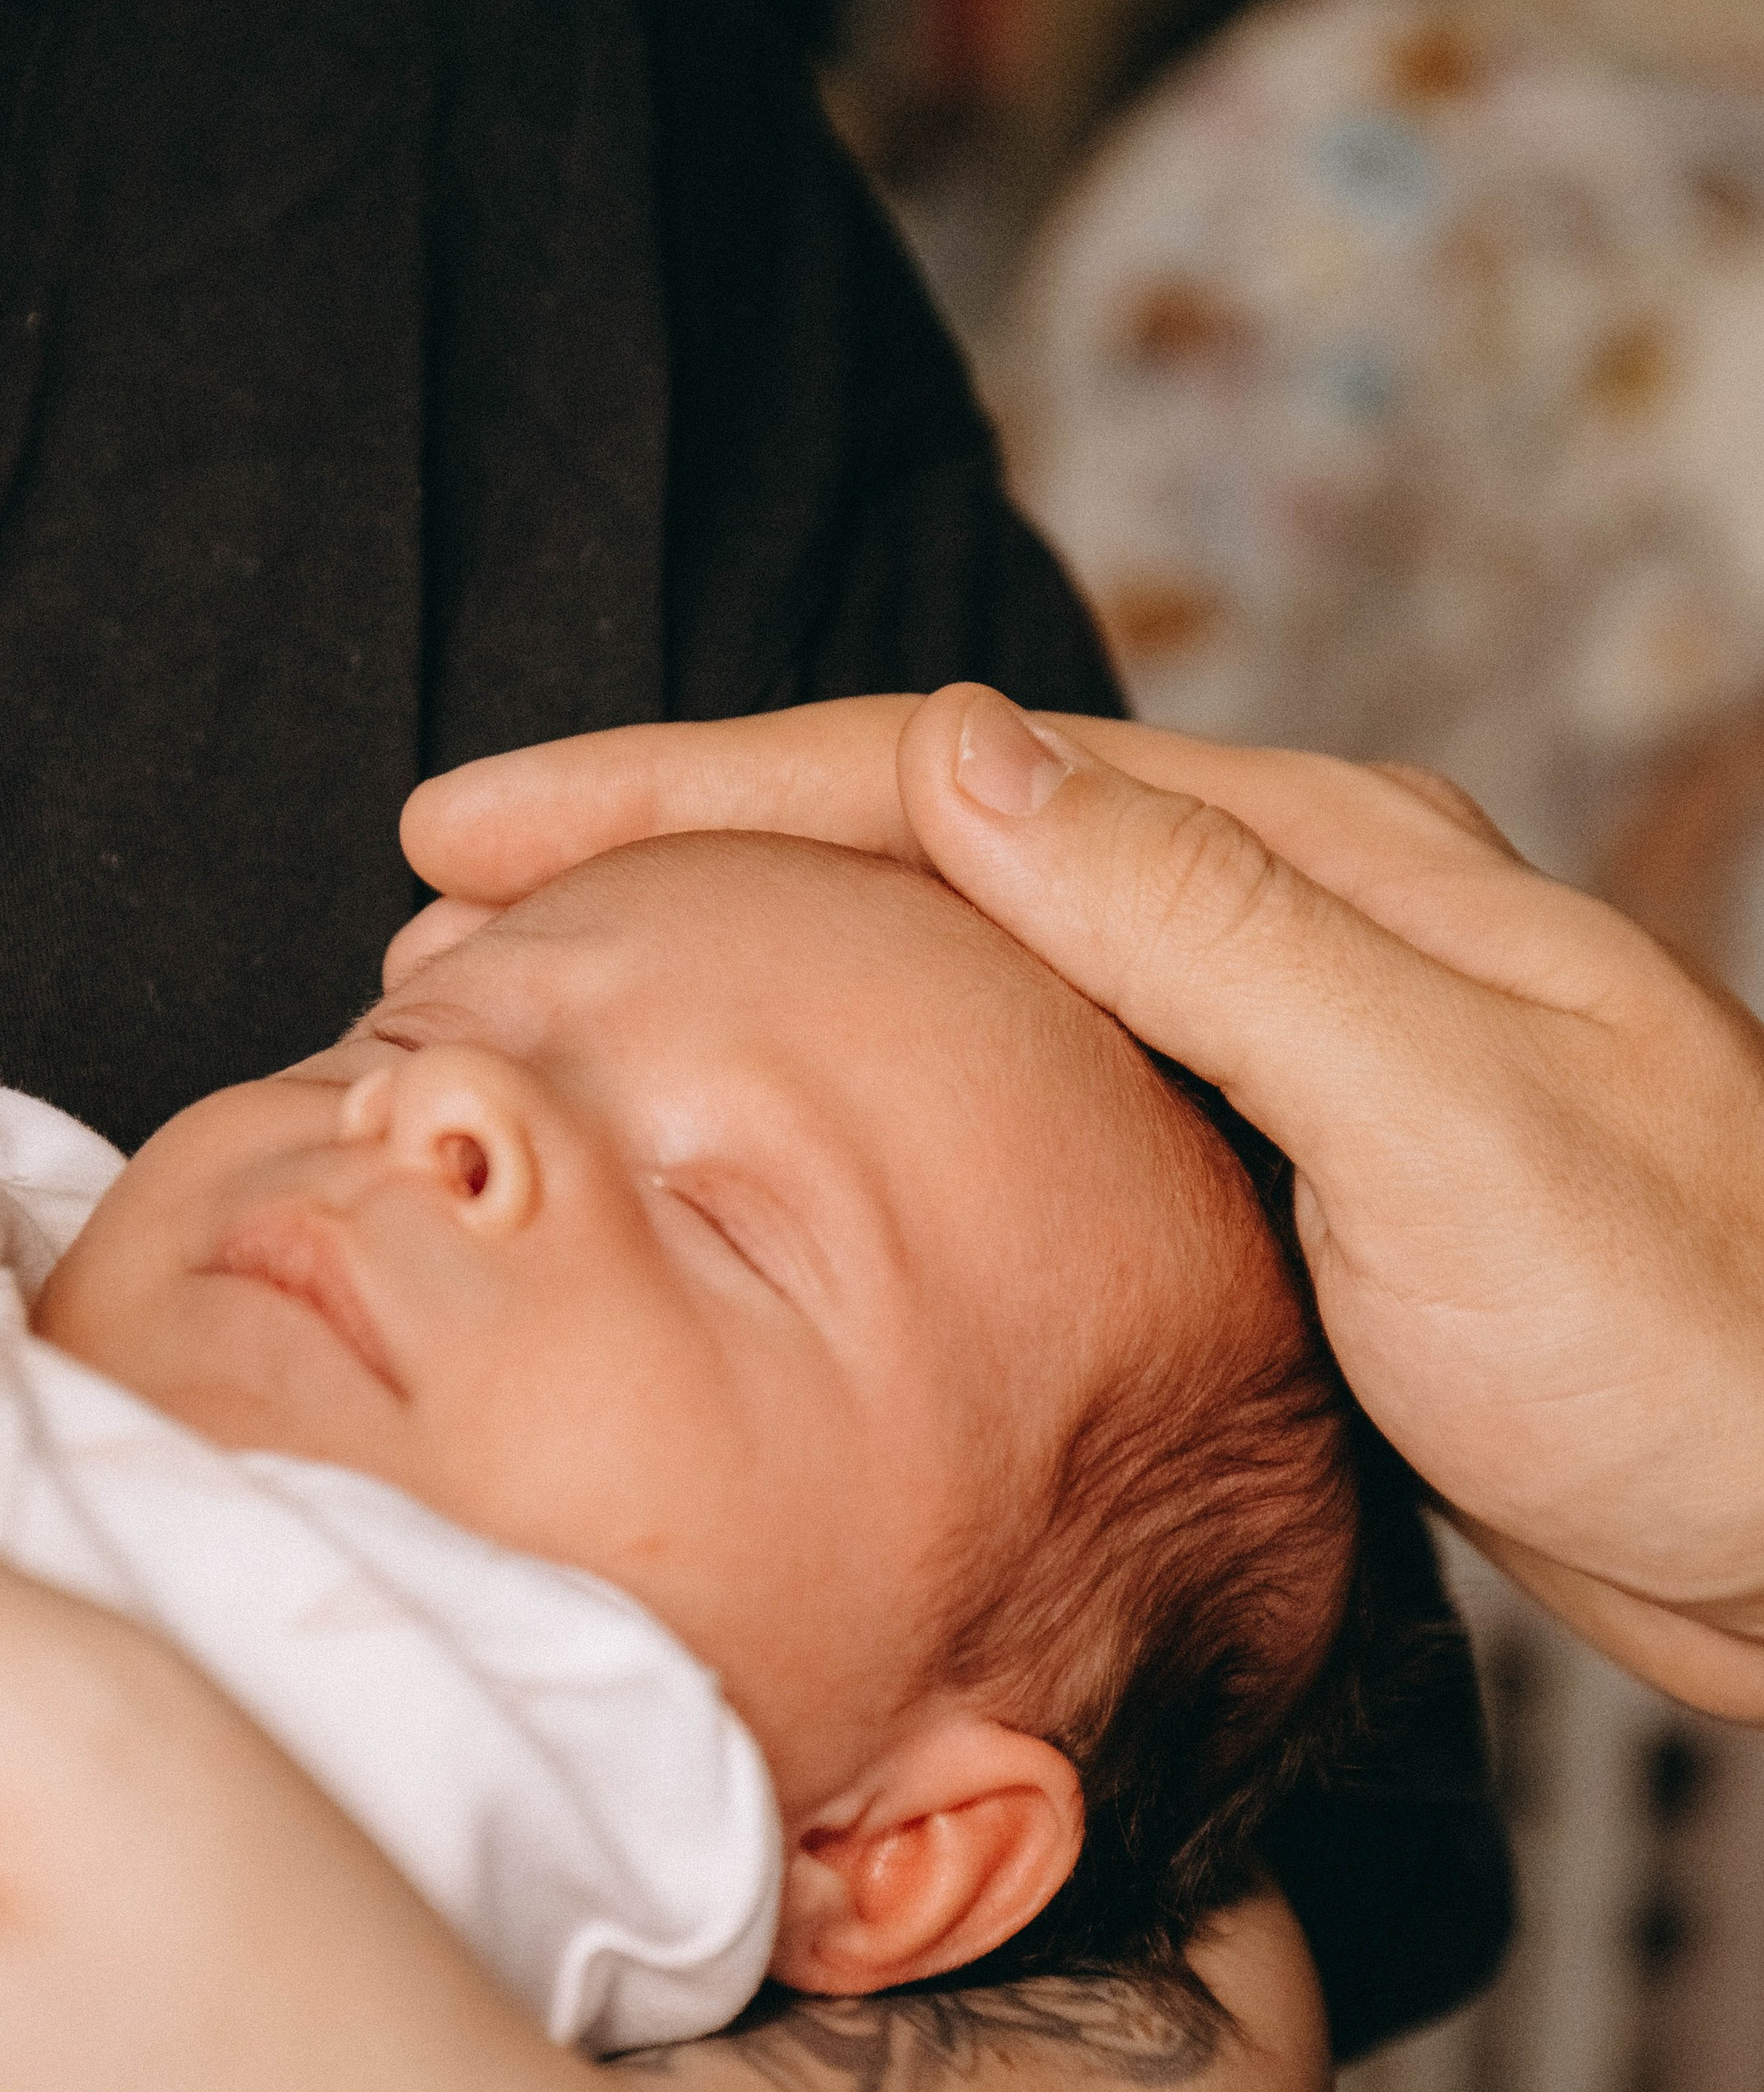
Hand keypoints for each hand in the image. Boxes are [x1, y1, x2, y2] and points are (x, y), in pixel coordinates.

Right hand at [403, 685, 1763, 1715]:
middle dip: (670, 840)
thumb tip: (964, 755)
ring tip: (564, 981)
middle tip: (451, 890)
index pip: (928, 775)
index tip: (472, 827)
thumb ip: (1203, 928)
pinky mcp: (1272, 1162)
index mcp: (1311, 856)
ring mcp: (1272, 1037)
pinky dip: (862, 1058)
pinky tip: (787, 1106)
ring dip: (748, 943)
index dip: (679, 788)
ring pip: (950, 945)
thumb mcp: (1437, 1119)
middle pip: (913, 830)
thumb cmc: (1688, 1337)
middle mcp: (1281, 914)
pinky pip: (1017, 1060)